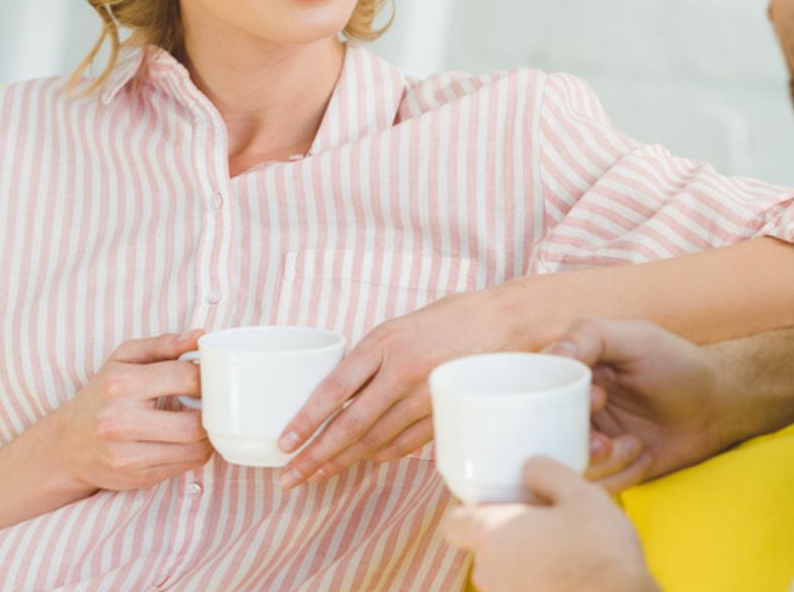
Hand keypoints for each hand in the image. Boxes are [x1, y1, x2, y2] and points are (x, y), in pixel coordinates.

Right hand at [38, 330, 212, 494]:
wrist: (66, 446)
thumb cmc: (101, 396)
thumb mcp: (123, 359)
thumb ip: (163, 345)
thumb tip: (200, 336)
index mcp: (121, 384)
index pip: (185, 378)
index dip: (207, 377)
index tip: (209, 378)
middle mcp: (121, 422)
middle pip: (195, 423)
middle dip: (212, 413)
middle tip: (211, 404)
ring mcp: (128, 455)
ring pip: (195, 449)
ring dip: (207, 435)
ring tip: (200, 421)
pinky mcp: (138, 477)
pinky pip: (186, 466)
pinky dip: (195, 452)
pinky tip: (185, 439)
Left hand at [278, 289, 520, 488]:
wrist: (508, 319)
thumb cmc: (452, 317)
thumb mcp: (401, 326)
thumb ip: (371, 358)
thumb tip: (336, 394)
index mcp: (384, 342)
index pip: (335, 389)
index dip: (306, 420)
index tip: (284, 443)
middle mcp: (403, 371)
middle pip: (351, 425)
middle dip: (315, 456)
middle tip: (289, 477)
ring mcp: (426, 396)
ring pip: (376, 441)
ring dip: (343, 462)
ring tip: (316, 476)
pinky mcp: (445, 414)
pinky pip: (405, 444)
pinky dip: (380, 456)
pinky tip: (362, 463)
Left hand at [440, 457, 658, 591]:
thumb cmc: (600, 551)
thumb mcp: (581, 494)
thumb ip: (547, 473)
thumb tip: (530, 467)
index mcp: (492, 536)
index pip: (452, 524)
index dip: (468, 512)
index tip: (495, 503)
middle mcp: (488, 573)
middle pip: (481, 547)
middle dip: (505, 535)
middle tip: (538, 521)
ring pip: (502, 573)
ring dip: (522, 560)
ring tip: (560, 549)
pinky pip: (521, 590)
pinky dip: (536, 582)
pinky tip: (566, 574)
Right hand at [549, 318, 731, 481]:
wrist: (717, 406)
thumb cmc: (678, 365)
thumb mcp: (637, 338)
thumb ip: (591, 336)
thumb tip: (555, 352)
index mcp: (571, 373)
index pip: (533, 389)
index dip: (554, 400)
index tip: (595, 396)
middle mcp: (572, 408)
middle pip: (544, 434)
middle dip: (576, 439)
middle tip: (605, 436)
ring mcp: (589, 440)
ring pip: (567, 464)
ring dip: (599, 461)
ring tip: (632, 445)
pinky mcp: (608, 470)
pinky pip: (595, 486)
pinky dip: (620, 474)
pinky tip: (644, 455)